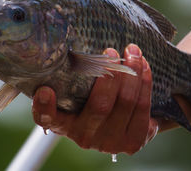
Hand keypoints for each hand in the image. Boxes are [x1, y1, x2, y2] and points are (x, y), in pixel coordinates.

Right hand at [32, 44, 157, 154]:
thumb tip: (67, 47)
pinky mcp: (133, 142)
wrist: (116, 126)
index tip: (45, 90)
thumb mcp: (74, 93)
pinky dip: (145, 84)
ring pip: (126, 104)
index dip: (44, 107)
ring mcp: (110, 143)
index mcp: (62, 125)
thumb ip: (70, 77)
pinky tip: (144, 68)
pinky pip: (143, 108)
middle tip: (112, 51)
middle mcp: (84, 137)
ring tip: (133, 52)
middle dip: (111, 74)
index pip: (47, 119)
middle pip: (100, 105)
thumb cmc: (88, 100)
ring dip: (132, 73)